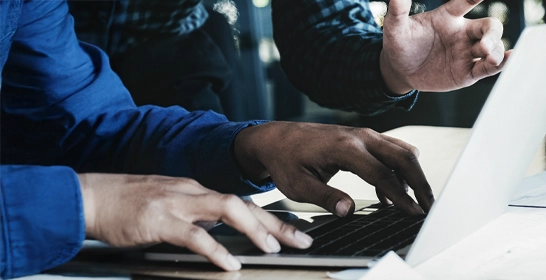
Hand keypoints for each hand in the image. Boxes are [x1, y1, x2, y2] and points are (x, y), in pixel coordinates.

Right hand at [78, 173, 312, 270]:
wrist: (89, 197)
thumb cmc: (126, 204)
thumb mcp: (168, 205)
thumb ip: (195, 217)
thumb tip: (221, 232)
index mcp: (196, 190)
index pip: (243, 202)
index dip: (272, 218)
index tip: (295, 232)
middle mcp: (192, 192)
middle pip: (244, 203)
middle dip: (276, 223)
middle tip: (300, 241)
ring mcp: (176, 203)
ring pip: (226, 208)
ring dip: (254, 229)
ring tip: (272, 248)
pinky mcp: (159, 220)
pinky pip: (194, 235)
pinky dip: (215, 249)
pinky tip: (229, 263)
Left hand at [233, 122, 433, 215]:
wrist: (276, 138)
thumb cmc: (285, 161)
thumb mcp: (298, 185)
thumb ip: (324, 197)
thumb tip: (347, 211)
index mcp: (345, 147)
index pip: (383, 174)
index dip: (402, 196)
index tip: (415, 212)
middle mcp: (360, 136)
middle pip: (404, 157)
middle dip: (420, 183)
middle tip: (429, 207)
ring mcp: (365, 134)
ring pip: (402, 151)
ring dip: (413, 176)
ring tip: (416, 202)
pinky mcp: (365, 137)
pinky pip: (392, 151)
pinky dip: (399, 170)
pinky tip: (390, 195)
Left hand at [380, 0, 510, 93]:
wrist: (399, 71)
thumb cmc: (400, 44)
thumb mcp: (395, 28)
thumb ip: (397, 11)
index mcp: (448, 17)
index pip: (465, 3)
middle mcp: (462, 33)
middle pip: (489, 27)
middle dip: (492, 34)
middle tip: (484, 46)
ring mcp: (467, 53)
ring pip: (493, 47)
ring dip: (496, 51)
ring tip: (489, 57)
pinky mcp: (467, 73)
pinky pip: (488, 68)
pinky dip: (501, 64)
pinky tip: (508, 60)